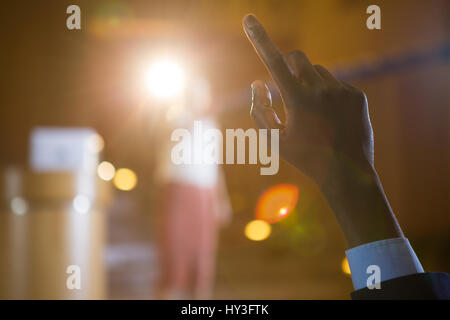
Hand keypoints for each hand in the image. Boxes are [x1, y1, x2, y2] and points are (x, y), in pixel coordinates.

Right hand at [243, 14, 402, 246]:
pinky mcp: (357, 95)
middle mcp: (321, 90)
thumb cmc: (305, 157)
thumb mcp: (274, 140)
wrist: (347, 172)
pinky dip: (329, 94)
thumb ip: (259, 110)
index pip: (274, 62)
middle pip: (298, 58)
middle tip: (289, 88)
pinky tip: (332, 118)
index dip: (259, 39)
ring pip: (318, 71)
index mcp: (298, 100)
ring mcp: (342, 91)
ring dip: (309, 83)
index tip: (249, 18)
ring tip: (314, 112)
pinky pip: (336, 83)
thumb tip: (257, 83)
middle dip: (289, 67)